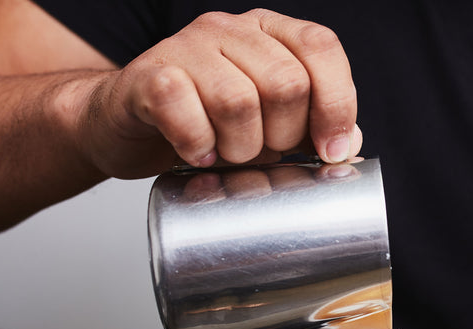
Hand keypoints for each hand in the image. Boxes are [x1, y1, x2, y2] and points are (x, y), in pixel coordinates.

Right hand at [76, 9, 361, 177]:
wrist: (124, 124)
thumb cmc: (203, 123)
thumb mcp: (268, 124)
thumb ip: (310, 127)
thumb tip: (348, 142)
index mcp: (269, 32)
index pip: (320, 47)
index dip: (336, 103)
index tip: (331, 151)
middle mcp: (229, 29)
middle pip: (286, 82)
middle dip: (283, 136)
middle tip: (261, 153)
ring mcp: (186, 47)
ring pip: (239, 101)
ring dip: (240, 146)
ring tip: (226, 155)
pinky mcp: (148, 75)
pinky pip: (184, 109)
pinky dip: (197, 144)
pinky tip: (196, 154)